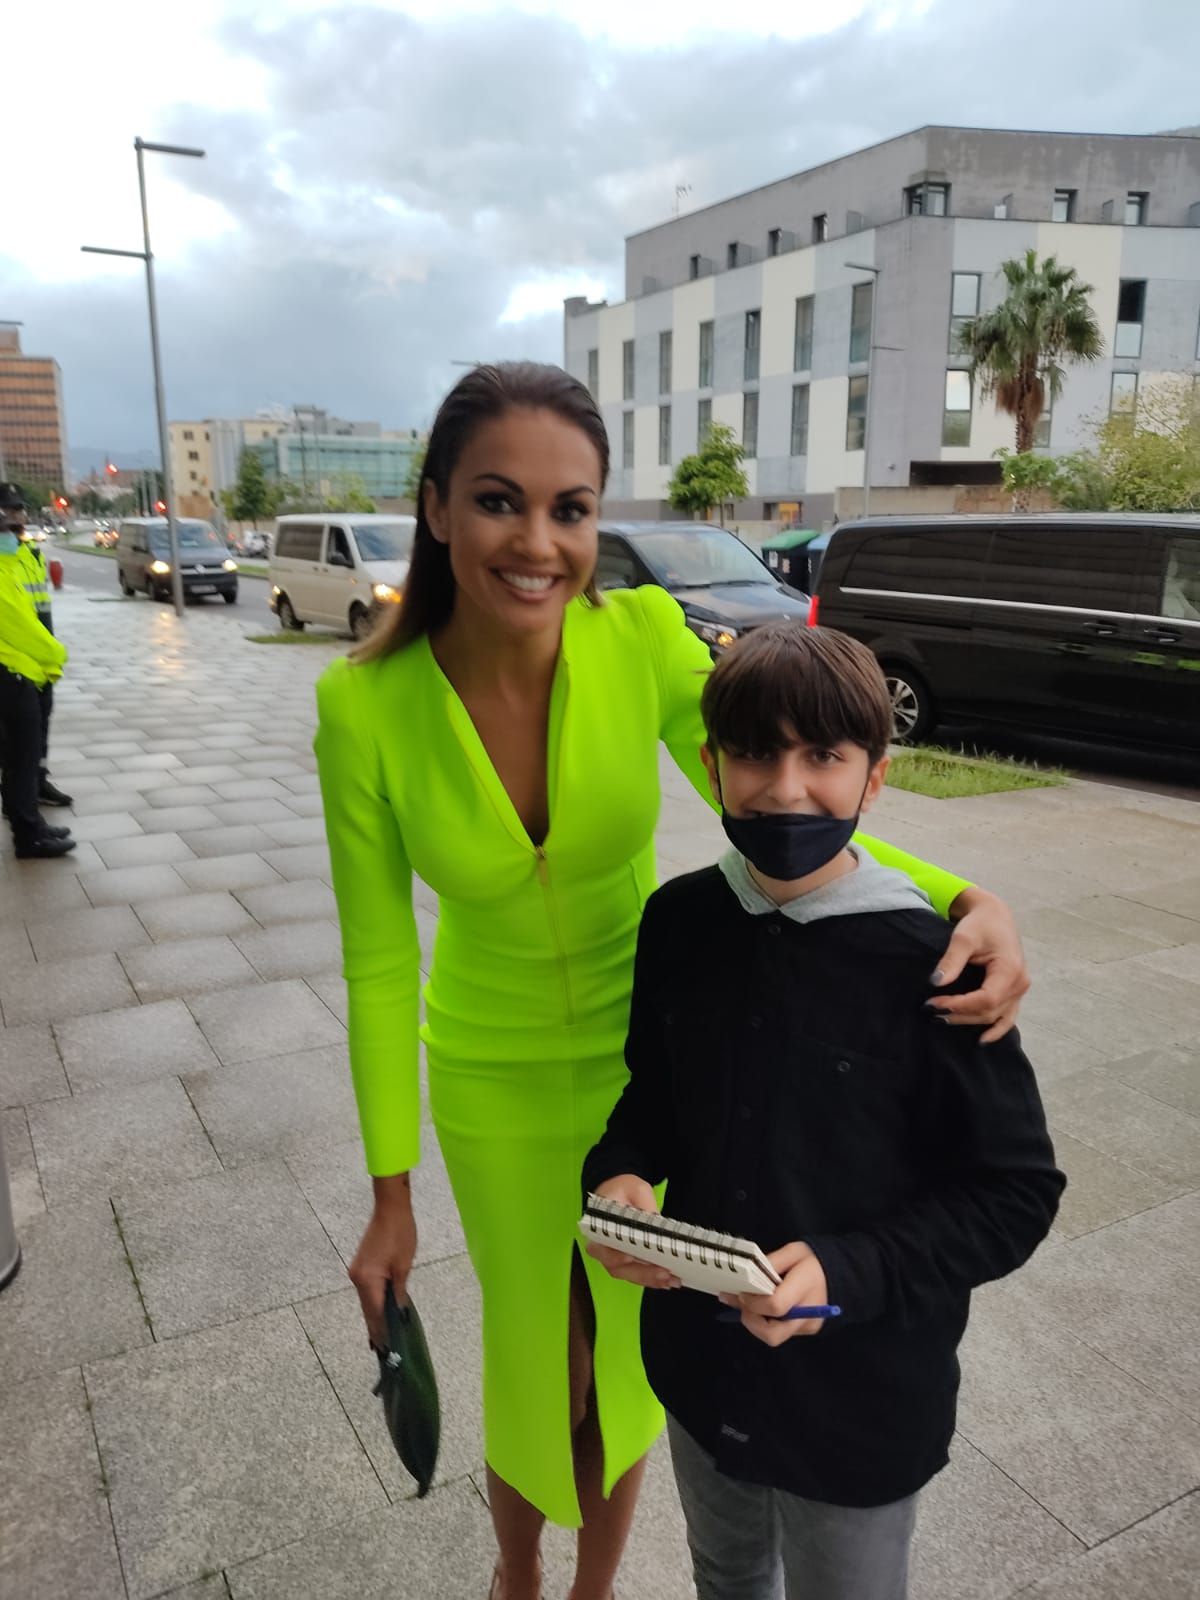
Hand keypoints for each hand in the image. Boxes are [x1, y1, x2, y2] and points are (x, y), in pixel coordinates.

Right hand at [349, 1191, 417, 1349]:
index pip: (375, 1313)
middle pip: (367, 1310)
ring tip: (379, 1339)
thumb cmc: (400, 1235)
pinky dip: (372, 1303)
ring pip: (366, 1301)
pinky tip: (377, 1313)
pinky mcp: (360, 1266)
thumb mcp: (403, 1266)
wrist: (390, 1209)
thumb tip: (398, 1313)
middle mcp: (357, 1279)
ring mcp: (357, 1272)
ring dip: (373, 1317)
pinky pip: (366, 1291)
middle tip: (381, 1351)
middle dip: (375, 1329)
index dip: (381, 1332)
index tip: (385, 1350)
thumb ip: (398, 1292)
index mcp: (368, 1280)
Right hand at [585, 1174, 681, 1290]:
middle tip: (663, 1273)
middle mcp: (600, 1246)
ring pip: (627, 1275)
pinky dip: (652, 1279)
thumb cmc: (624, 1190)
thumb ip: (646, 1207)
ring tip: (671, 1279)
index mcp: (597, 1226)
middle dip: (641, 1273)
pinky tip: (669, 1280)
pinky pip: (635, 1274)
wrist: (618, 1192)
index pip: (602, 1246)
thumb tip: (657, 1229)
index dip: (615, 1255)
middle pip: (616, 1267)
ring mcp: (611, 1256)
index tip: (630, 1257)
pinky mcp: (624, 1262)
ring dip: (649, 1279)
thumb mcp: (637, 1190)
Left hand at [720, 1241, 828, 1345]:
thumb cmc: (814, 1260)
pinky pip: (781, 1332)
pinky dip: (767, 1322)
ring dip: (756, 1323)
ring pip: (774, 1337)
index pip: (775, 1306)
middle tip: (743, 1305)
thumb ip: (770, 1264)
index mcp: (805, 1287)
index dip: (753, 1302)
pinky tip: (763, 1307)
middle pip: (773, 1334)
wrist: (843, 1274)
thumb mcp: (792, 1252)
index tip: (741, 1292)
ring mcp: (808, 1326)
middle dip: (751, 1322)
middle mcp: (808, 1313)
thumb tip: (746, 1276)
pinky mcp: (807, 1330)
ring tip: (750, 1304)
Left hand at [929, 888, 1030, 1043]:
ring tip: (943, 1019)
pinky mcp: (1014, 991)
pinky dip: (997, 1029)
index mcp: (1010, 969)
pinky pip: (1008, 1016)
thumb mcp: (963, 937)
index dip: (959, 1005)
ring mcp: (1019, 989)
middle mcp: (1019, 983)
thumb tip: (936, 982)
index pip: (986, 999)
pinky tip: (982, 1040)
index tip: (934, 1002)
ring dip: (970, 1021)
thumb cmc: (980, 923)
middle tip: (931, 1010)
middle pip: (989, 1011)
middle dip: (959, 1013)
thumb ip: (951, 960)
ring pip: (996, 1016)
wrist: (995, 916)